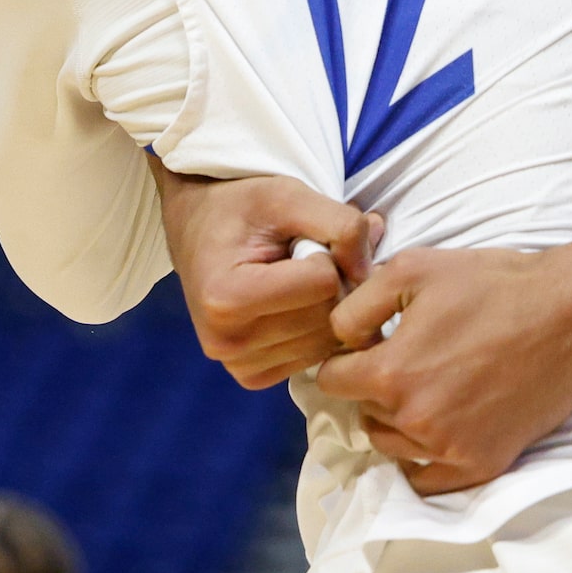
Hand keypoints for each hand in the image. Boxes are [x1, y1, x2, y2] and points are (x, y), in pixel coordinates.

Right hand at [153, 168, 381, 387]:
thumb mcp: (289, 195)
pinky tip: (300, 302)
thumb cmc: (242, 209)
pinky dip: (319, 328)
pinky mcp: (252, 378)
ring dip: (331, 305)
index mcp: (227, 298)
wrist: (199, 230)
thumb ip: (339, 223)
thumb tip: (372, 269)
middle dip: (337, 280)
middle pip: (326, 316)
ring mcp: (239, 366)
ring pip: (327, 341)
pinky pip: (314, 358)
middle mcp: (228, 343)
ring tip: (306, 275)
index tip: (307, 235)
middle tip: (317, 253)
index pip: (323, 282)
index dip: (330, 252)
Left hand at [315, 245, 571, 493]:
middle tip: (409, 358)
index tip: (368, 344)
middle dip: (375, 387)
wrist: (568, 312)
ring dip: (398, 420)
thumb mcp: (413, 268)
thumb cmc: (492, 283)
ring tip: (429, 385)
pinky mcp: (482, 465)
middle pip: (362, 413)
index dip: (346, 356)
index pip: (332, 380)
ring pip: (391, 446)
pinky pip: (426, 479)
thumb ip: (358, 304)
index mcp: (392, 373)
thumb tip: (338, 337)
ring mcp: (449, 449)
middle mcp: (415, 420)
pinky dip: (423, 456)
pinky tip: (440, 423)